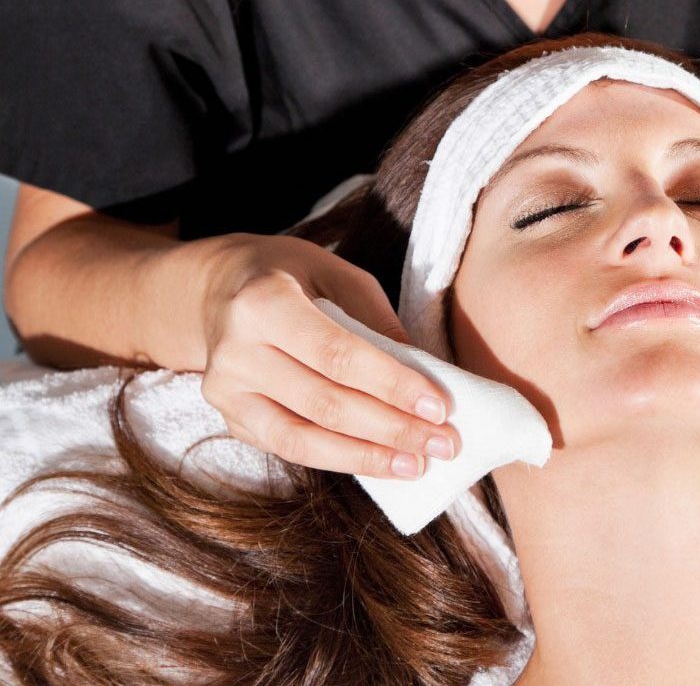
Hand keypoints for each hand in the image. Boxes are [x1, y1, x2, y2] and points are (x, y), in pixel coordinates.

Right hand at [197, 233, 459, 479]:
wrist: (218, 291)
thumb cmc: (290, 276)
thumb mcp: (335, 272)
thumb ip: (377, 319)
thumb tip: (424, 374)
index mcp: (263, 303)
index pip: (337, 354)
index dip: (390, 385)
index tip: (439, 407)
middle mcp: (236, 352)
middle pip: (324, 403)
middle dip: (391, 429)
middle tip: (444, 443)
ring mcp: (226, 393)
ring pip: (302, 439)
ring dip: (367, 457)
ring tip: (417, 465)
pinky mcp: (230, 420)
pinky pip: (289, 449)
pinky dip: (339, 459)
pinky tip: (380, 463)